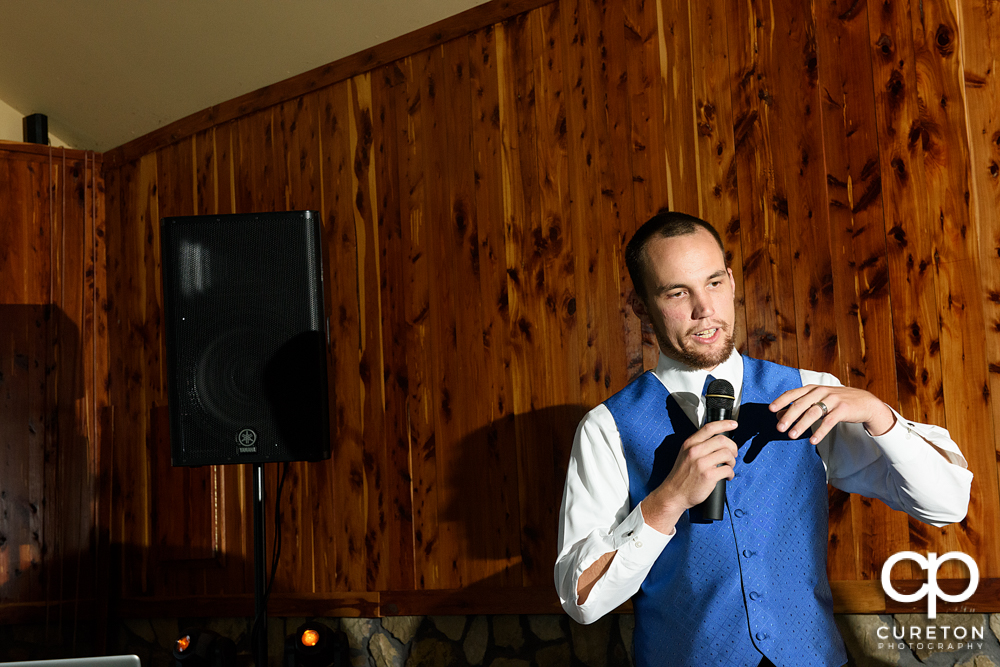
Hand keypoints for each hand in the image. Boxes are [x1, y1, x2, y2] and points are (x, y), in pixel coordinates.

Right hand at [641, 420, 737, 532]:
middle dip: (733, 447)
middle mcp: (695, 451)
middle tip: (733, 454)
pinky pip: (728, 470)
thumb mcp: (685, 454)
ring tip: (729, 466)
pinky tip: (727, 476)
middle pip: (722, 440)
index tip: (733, 424)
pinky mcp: (708, 476)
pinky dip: (731, 473)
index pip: (709, 428)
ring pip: (727, 454)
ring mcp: (701, 463)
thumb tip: (718, 441)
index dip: (724, 424)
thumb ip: (698, 445)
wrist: (674, 494)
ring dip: (732, 461)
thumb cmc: (681, 476)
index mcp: (690, 444)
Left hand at [769, 385, 895, 444]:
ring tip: (792, 435)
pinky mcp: (843, 409)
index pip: (793, 393)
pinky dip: (820, 431)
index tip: (771, 409)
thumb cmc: (836, 402)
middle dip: (789, 416)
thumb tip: (779, 416)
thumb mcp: (818, 401)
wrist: (864, 402)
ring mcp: (833, 399)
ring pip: (813, 412)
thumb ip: (800, 407)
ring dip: (801, 425)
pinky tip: (812, 440)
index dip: (781, 401)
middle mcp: (821, 391)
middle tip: (779, 428)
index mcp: (812, 389)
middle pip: (801, 404)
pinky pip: (829, 421)